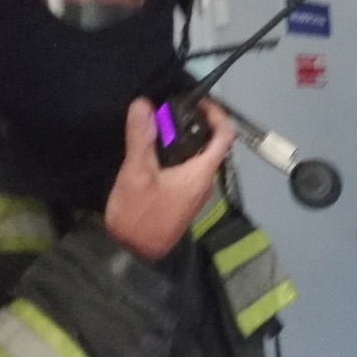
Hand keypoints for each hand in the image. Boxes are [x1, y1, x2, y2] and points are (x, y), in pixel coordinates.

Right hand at [106, 98, 235, 261]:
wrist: (132, 256)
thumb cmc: (140, 216)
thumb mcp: (136, 174)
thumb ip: (141, 138)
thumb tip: (144, 104)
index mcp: (202, 172)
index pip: (225, 136)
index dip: (217, 114)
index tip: (198, 100)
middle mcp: (204, 180)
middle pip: (210, 144)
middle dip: (194, 122)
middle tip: (168, 108)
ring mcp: (193, 190)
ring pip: (196, 156)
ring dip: (182, 137)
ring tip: (157, 123)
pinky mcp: (181, 197)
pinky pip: (185, 167)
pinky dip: (174, 152)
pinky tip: (152, 148)